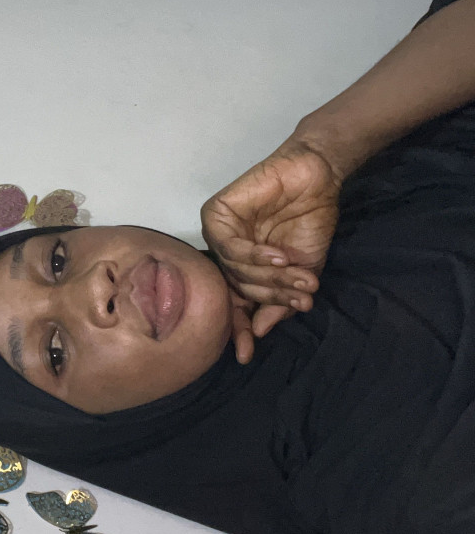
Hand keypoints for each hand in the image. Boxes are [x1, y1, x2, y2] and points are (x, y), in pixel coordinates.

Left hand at [202, 135, 341, 344]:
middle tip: (300, 297)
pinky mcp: (215, 213)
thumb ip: (280, 303)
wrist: (317, 179)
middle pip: (236, 289)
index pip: (232, 305)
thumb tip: (260, 331)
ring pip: (233, 270)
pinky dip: (255, 255)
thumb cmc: (309, 222)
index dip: (238, 329)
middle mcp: (224, 254)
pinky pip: (229, 246)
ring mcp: (217, 234)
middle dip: (270, 296)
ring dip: (268, 277)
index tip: (246, 355)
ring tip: (296, 274)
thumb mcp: (302, 273)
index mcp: (241, 270)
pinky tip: (278, 256)